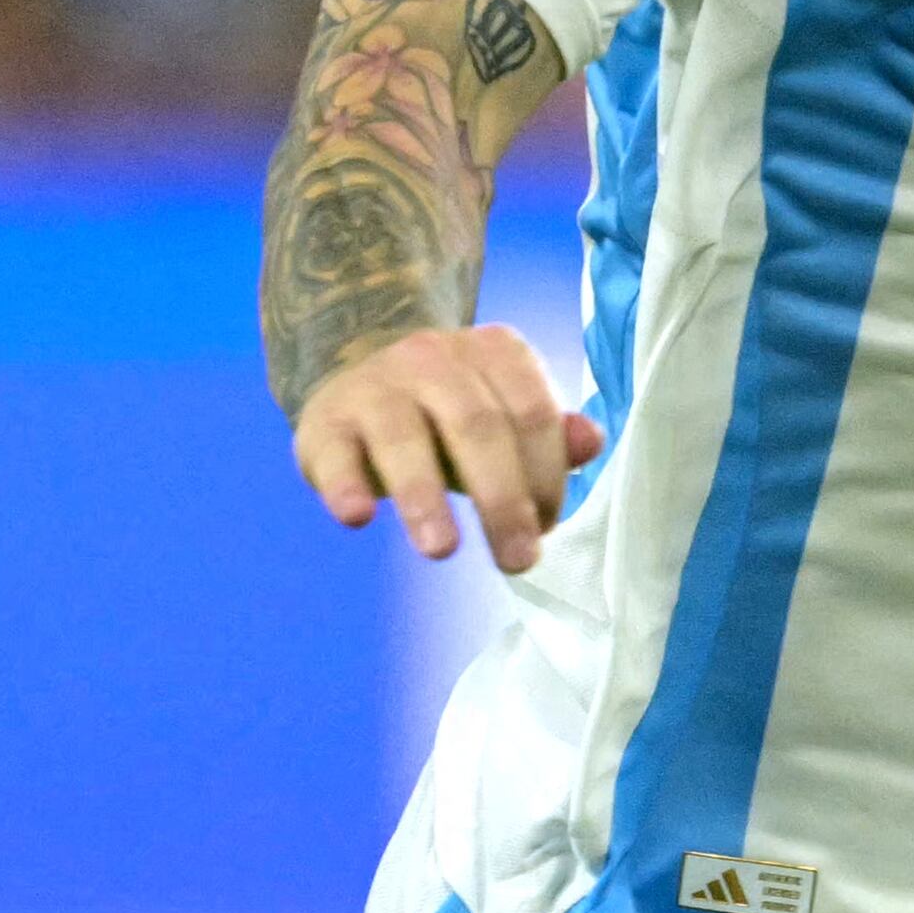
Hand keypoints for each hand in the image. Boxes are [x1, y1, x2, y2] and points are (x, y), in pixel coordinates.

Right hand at [294, 323, 600, 569]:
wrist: (359, 377)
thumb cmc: (450, 415)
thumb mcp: (507, 419)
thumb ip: (553, 436)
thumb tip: (590, 443)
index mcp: (494, 351)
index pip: (532, 413)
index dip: (545, 476)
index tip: (545, 528)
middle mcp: (433, 356)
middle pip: (477, 426)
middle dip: (502, 499)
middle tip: (516, 561)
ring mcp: (374, 385)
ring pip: (403, 438)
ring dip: (424, 498)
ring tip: (442, 550)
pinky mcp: (324, 419)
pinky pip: (334, 452)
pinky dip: (344, 485)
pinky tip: (357, 518)